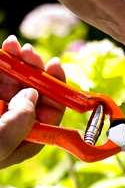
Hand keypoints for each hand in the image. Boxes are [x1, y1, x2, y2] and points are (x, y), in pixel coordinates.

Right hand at [0, 35, 65, 167]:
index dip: (57, 88)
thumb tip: (32, 93)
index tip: (54, 65)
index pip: (50, 112)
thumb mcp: (1, 143)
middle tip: (29, 52)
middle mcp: (12, 123)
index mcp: (24, 140)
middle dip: (34, 69)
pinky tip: (5, 48)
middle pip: (33, 92)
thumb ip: (22, 120)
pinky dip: (1, 61)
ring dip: (17, 60)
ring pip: (13, 81)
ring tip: (13, 44)